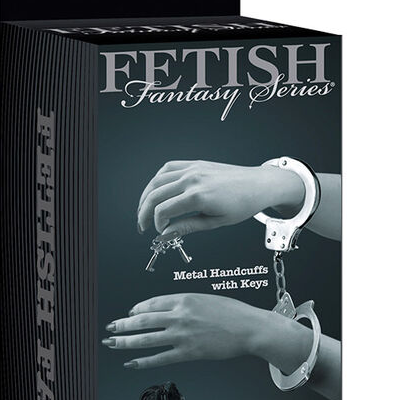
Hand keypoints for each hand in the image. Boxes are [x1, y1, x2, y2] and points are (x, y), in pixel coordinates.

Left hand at [104, 294, 313, 372]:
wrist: (250, 328)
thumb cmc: (234, 314)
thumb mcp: (207, 299)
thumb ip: (186, 305)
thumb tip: (170, 311)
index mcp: (184, 299)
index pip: (151, 304)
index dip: (136, 310)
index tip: (129, 314)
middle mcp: (179, 315)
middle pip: (142, 320)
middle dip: (122, 324)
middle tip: (110, 327)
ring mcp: (182, 335)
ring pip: (146, 339)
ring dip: (125, 341)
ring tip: (111, 343)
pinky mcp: (188, 352)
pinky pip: (160, 358)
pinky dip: (143, 361)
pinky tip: (131, 363)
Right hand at [137, 160, 304, 238]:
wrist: (258, 184)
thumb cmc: (242, 205)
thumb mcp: (214, 223)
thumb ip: (186, 227)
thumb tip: (165, 235)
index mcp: (198, 196)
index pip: (163, 210)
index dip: (156, 224)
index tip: (160, 232)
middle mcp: (192, 179)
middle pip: (155, 194)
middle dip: (144, 211)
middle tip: (142, 225)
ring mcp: (193, 169)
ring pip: (158, 180)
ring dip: (146, 195)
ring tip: (144, 209)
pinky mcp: (195, 164)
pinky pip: (169, 168)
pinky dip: (158, 180)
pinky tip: (156, 191)